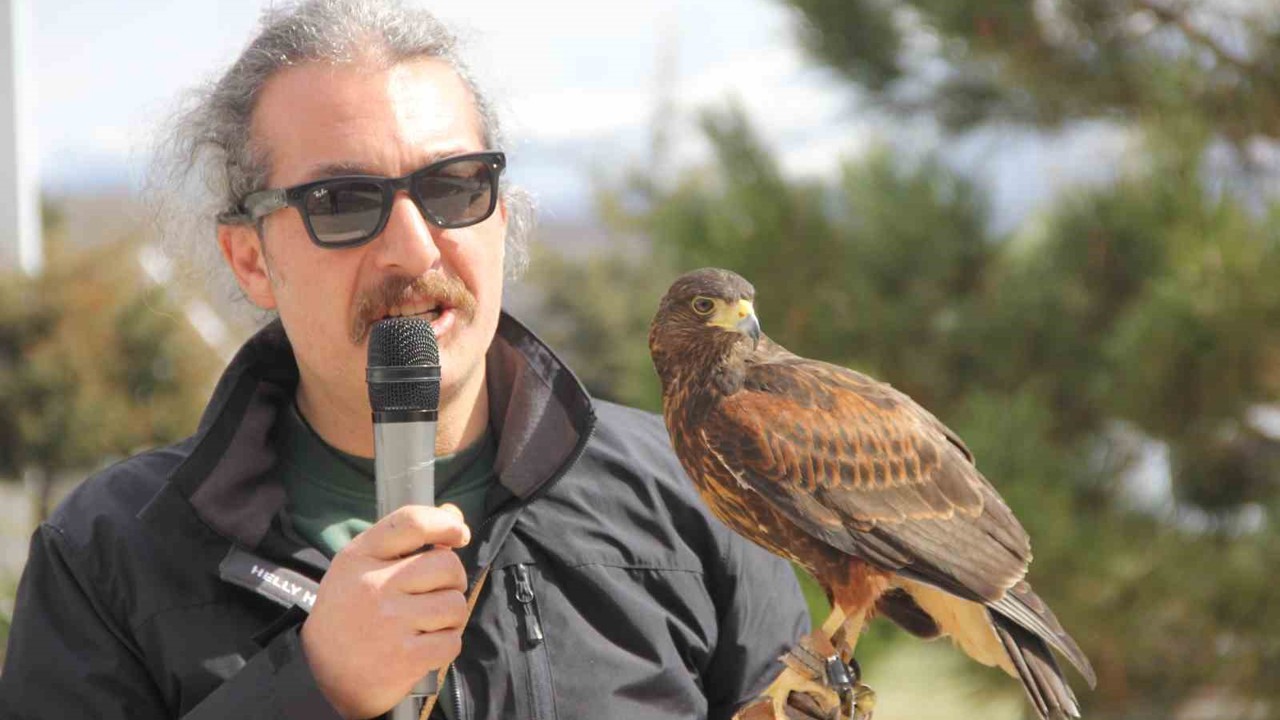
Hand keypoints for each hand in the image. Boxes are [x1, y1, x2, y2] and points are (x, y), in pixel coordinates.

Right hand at [300, 504, 470, 718]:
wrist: (325, 674)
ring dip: (452, 616)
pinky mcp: (404, 658)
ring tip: (429, 622)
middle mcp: (374, 586)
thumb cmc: (352, 612)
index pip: (412, 522)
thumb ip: (407, 538)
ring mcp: (390, 622)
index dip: (445, 523)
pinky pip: (452, 641)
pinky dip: (446, 645)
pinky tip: (426, 646)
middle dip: (453, 579)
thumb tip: (454, 514)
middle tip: (438, 592)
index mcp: (360, 557)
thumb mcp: (364, 566)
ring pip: (455, 605)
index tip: (459, 534)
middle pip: (446, 565)